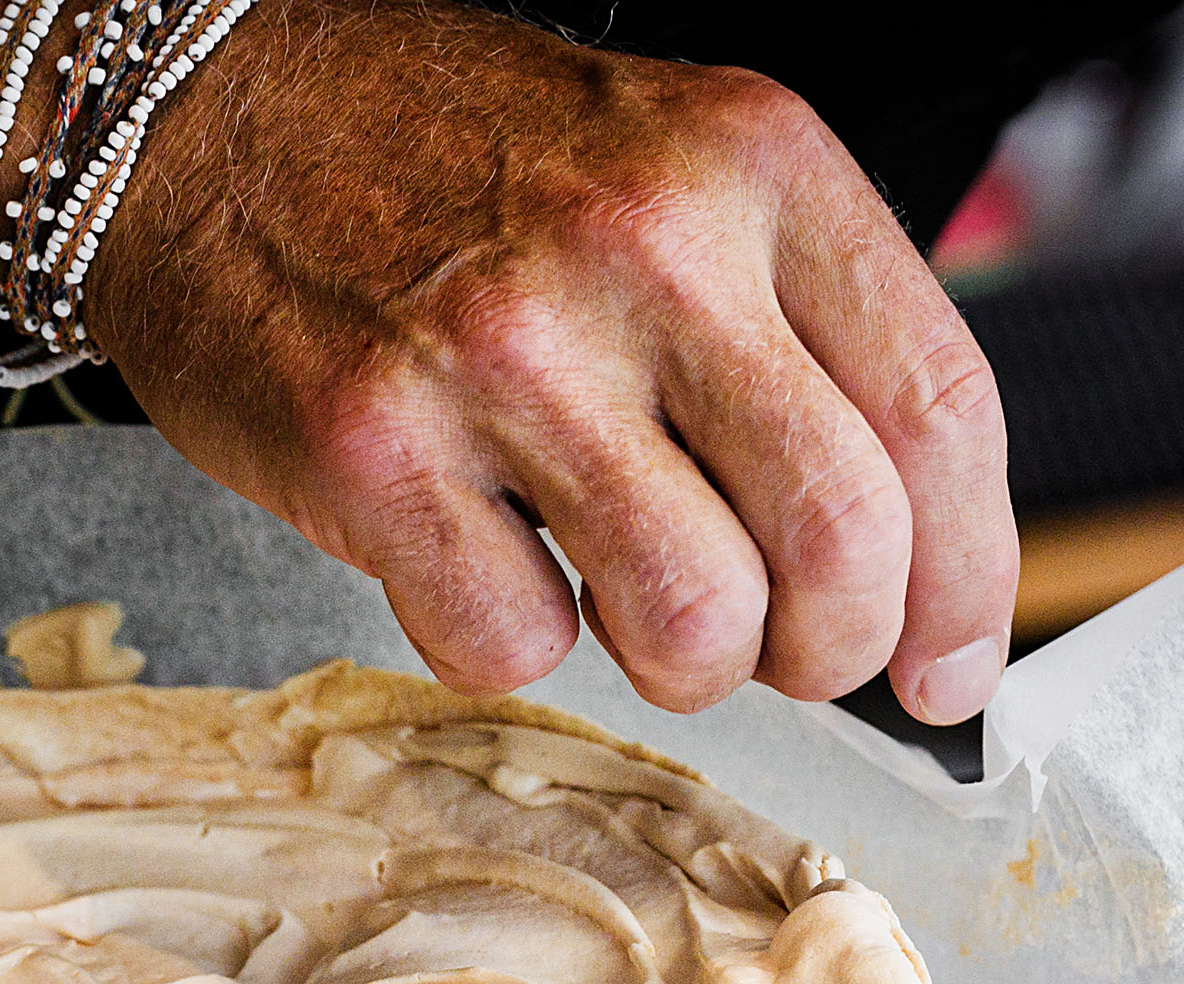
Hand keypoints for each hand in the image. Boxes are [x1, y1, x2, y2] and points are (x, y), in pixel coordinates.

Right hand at [89, 0, 1016, 721]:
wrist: (212, 119)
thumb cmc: (451, 172)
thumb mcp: (674, 177)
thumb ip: (797, 331)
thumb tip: (903, 564)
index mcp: (755, 167)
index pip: (940, 409)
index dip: (972, 578)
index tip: (949, 664)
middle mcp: (647, 245)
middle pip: (841, 542)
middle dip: (828, 651)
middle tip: (777, 649)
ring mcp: (506, 349)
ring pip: (693, 622)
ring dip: (677, 663)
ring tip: (619, 599)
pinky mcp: (375, 445)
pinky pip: (514, 644)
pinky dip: (509, 638)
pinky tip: (480, 553)